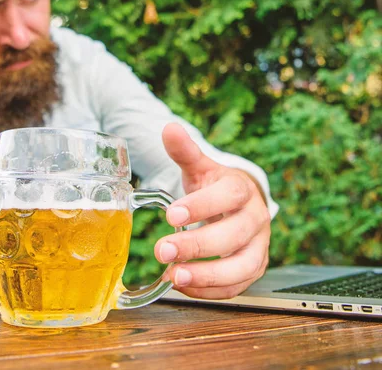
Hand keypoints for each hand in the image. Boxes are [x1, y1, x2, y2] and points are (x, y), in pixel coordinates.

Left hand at [154, 123, 271, 298]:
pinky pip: (238, 286)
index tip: (170, 215)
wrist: (241, 204)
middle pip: (234, 235)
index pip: (228, 196)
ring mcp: (258, 247)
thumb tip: (168, 128)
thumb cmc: (216, 186)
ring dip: (209, 276)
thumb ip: (184, 151)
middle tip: (162, 250)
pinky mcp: (254, 269)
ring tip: (174, 277)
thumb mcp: (200, 167)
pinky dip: (212, 291)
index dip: (201, 206)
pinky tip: (184, 286)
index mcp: (241, 190)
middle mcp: (255, 219)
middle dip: (197, 245)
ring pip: (243, 266)